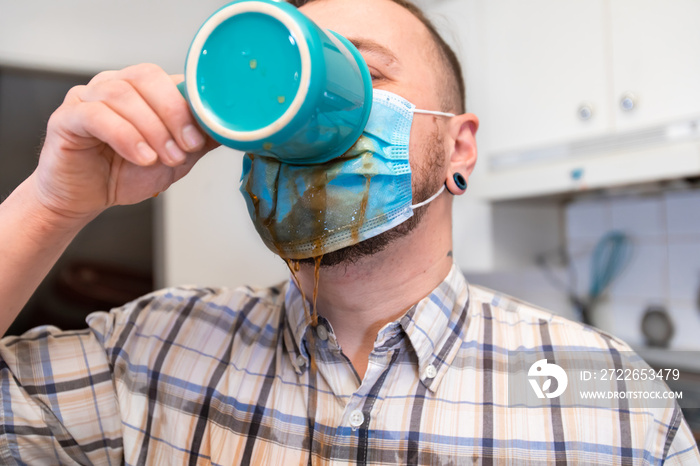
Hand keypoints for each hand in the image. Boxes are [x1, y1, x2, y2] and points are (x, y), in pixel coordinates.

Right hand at [31, 63, 218, 221]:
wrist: (87, 198)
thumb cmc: (126, 172)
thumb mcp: (175, 159)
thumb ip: (199, 141)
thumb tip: (234, 131)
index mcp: (143, 89)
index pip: (171, 77)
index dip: (192, 104)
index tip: (205, 135)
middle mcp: (114, 85)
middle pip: (146, 78)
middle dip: (173, 113)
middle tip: (187, 147)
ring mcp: (87, 97)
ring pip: (122, 96)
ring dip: (152, 129)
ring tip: (164, 158)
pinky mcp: (67, 117)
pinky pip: (96, 116)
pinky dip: (125, 136)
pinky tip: (142, 157)